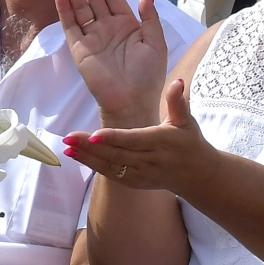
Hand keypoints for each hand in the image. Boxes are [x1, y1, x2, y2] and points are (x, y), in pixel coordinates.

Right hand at [55, 0, 166, 127]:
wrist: (133, 103)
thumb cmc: (148, 77)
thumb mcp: (155, 42)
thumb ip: (149, 17)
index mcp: (126, 23)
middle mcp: (107, 26)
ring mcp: (92, 37)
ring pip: (79, 5)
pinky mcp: (80, 49)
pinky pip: (71, 25)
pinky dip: (64, 9)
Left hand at [62, 79, 221, 196]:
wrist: (197, 175)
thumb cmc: (189, 142)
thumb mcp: (186, 120)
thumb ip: (177, 101)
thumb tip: (177, 81)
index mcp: (161, 142)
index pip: (133, 140)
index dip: (113, 138)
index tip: (94, 134)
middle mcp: (150, 160)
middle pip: (116, 155)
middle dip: (91, 148)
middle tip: (68, 139)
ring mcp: (141, 174)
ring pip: (110, 167)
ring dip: (87, 158)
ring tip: (66, 148)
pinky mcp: (134, 183)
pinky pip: (111, 175)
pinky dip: (93, 166)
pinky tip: (76, 156)